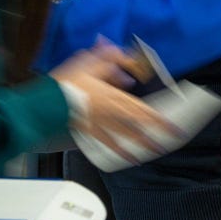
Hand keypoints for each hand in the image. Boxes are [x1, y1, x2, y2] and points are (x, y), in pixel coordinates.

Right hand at [51, 43, 182, 163]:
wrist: (48, 101)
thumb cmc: (68, 82)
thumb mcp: (90, 62)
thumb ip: (109, 60)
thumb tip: (124, 64)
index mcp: (113, 96)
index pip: (142, 110)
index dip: (159, 119)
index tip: (172, 125)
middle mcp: (110, 113)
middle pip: (139, 125)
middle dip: (157, 133)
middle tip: (172, 140)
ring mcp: (101, 125)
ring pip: (126, 137)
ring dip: (143, 145)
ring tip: (155, 151)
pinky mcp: (90, 131)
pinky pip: (108, 143)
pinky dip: (120, 152)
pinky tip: (129, 159)